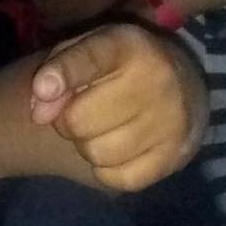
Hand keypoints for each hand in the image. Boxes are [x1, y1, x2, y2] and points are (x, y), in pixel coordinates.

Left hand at [27, 23, 207, 192]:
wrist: (185, 90)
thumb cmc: (119, 70)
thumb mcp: (86, 53)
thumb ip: (54, 72)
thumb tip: (40, 113)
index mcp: (130, 46)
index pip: (90, 59)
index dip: (61, 74)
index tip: (41, 88)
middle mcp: (158, 79)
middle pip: (78, 121)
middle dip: (70, 121)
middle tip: (85, 112)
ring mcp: (172, 119)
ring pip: (96, 154)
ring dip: (90, 147)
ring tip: (106, 128)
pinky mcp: (176, 155)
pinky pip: (118, 179)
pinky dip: (111, 171)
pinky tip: (123, 149)